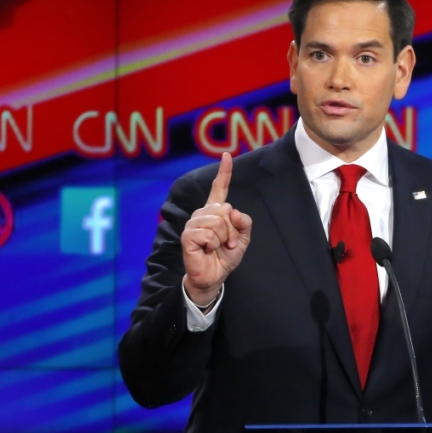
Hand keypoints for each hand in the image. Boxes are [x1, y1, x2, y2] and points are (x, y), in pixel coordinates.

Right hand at [181, 152, 251, 305]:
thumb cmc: (225, 257)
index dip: (224, 172)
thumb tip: (234, 212)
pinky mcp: (188, 235)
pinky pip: (208, 234)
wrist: (214, 276)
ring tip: (217, 247)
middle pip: (224, 209)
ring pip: (217, 221)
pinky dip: (213, 244)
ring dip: (223, 238)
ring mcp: (193, 223)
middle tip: (227, 243)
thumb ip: (244, 224)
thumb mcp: (242, 240)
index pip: (219, 189)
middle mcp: (203, 214)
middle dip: (232, 229)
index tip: (227, 156)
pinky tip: (208, 250)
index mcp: (215, 212)